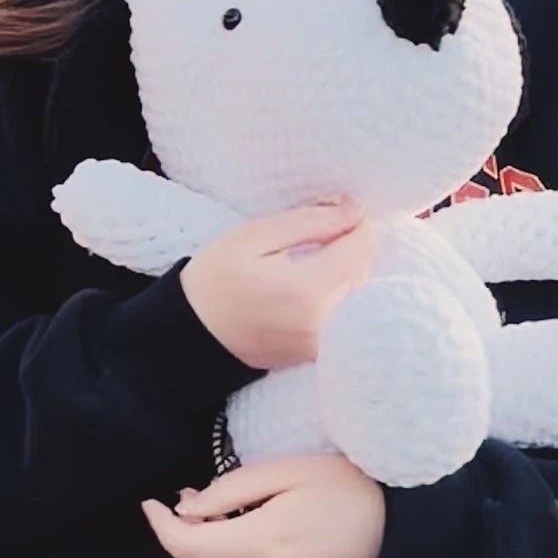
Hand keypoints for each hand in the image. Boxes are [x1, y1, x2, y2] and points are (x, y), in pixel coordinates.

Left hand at [142, 452, 386, 557]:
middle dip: (187, 535)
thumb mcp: (287, 470)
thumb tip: (186, 508)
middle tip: (199, 504)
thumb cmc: (342, 487)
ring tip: (230, 523)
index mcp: (262, 542)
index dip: (161, 526)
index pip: (187, 546)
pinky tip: (254, 550)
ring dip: (211, 557)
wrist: (397, 529)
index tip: (153, 505)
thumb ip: (231, 489)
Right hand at [181, 198, 374, 370]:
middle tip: (329, 222)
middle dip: (355, 241)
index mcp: (308, 291)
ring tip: (323, 247)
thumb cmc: (216, 279)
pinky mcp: (316, 352)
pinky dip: (341, 288)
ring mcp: (321, 343)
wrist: (191, 335)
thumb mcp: (254, 236)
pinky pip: (346, 312)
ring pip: (360, 292)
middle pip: (365, 270)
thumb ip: (309, 222)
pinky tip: (319, 275)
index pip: (360, 248)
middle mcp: (323, 323)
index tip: (341, 205)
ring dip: (350, 264)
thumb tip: (354, 211)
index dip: (357, 220)